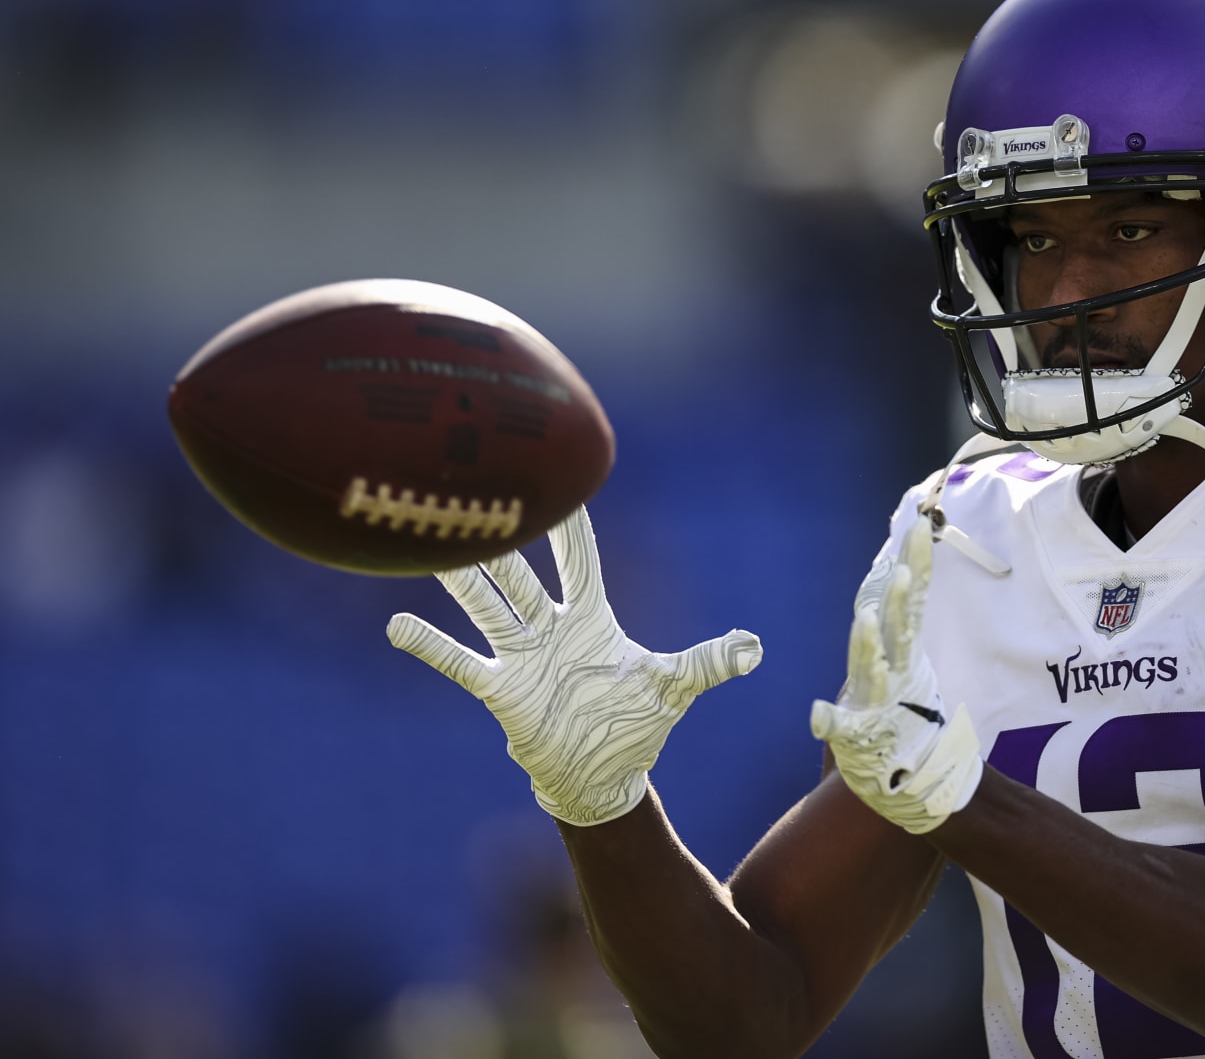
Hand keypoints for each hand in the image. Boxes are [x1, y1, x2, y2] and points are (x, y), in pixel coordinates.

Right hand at [387, 507, 761, 825]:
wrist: (602, 776)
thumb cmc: (636, 725)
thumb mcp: (675, 688)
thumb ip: (709, 661)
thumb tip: (756, 647)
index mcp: (593, 618)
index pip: (580, 561)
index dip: (570, 526)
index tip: (556, 478)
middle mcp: (552, 628)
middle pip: (522, 574)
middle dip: (502, 538)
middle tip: (477, 491)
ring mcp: (522, 656)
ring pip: (486, 606)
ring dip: (461, 579)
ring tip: (430, 541)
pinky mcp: (502, 691)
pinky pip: (461, 662)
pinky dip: (432, 645)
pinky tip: (397, 624)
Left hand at [811, 518, 982, 833]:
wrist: (911, 781)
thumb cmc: (902, 714)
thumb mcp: (903, 660)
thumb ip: (902, 617)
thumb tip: (897, 568)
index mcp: (906, 653)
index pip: (915, 600)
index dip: (918, 564)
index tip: (923, 527)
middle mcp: (899, 673)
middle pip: (902, 629)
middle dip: (902, 600)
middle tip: (902, 570)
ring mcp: (882, 705)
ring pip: (874, 671)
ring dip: (870, 648)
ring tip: (866, 621)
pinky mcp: (861, 737)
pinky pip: (842, 728)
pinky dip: (830, 721)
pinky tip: (816, 715)